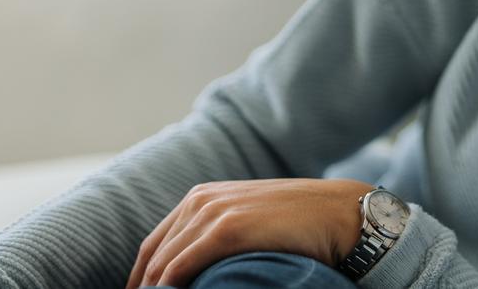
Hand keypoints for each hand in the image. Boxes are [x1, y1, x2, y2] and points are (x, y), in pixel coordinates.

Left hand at [125, 178, 372, 288]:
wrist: (337, 213)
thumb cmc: (298, 223)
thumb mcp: (249, 221)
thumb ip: (218, 235)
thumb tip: (192, 272)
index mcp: (202, 197)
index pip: (154, 244)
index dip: (140, 277)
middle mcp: (201, 200)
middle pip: (151, 255)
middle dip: (142, 286)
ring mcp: (213, 212)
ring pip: (161, 264)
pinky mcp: (227, 228)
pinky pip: (180, 267)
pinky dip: (167, 288)